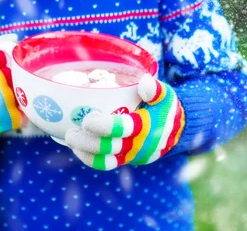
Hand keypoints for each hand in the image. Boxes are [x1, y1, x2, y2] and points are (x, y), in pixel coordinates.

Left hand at [65, 74, 184, 169]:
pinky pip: (108, 163)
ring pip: (106, 160)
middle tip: (69, 134)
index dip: (103, 127)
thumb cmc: (166, 107)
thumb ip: (156, 89)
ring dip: (86, 152)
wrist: (177, 131)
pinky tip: (78, 148)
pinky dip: (92, 158)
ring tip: (69, 141)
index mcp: (145, 127)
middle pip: (109, 148)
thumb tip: (145, 82)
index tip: (87, 120)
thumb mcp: (166, 95)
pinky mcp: (127, 160)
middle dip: (87, 143)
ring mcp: (131, 155)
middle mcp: (138, 145)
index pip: (122, 129)